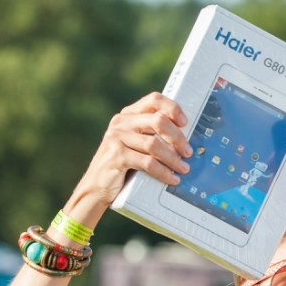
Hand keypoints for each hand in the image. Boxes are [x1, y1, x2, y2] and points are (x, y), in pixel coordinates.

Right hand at [67, 93, 193, 221]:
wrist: (96, 186)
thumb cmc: (122, 166)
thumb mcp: (135, 145)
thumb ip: (151, 136)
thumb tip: (185, 139)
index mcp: (128, 115)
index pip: (154, 99)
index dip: (172, 108)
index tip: (185, 122)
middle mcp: (121, 122)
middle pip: (158, 121)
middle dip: (178, 137)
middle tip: (188, 152)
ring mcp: (116, 138)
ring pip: (154, 144)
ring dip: (173, 158)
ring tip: (183, 168)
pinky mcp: (116, 156)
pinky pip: (147, 163)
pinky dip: (163, 172)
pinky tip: (171, 179)